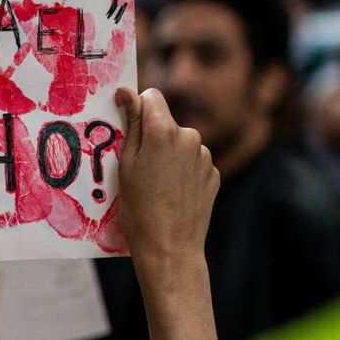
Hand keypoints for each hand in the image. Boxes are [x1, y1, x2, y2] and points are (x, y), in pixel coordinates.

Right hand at [116, 86, 219, 268]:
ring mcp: (205, 156)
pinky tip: (173, 194)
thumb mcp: (125, 166)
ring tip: (157, 186)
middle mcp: (190, 137)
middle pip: (167, 123)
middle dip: (153, 137)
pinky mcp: (214, 174)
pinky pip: (194, 162)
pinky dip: (183, 172)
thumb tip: (126, 92)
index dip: (138, 109)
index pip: (152, 96)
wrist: (170, 248)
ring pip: (181, 144)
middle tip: (139, 169)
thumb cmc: (138, 209)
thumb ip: (130, 125)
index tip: (129, 129)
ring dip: (170, 156)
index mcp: (164, 131)